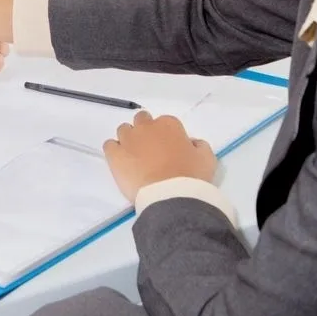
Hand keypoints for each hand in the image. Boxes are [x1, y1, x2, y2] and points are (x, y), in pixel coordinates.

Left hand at [102, 111, 217, 202]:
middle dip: (145, 132)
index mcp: (169, 124)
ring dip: (129, 139)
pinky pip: (109, 145)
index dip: (167, 136)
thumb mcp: (207, 159)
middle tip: (150, 151)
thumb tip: (192, 143)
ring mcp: (128, 139)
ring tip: (134, 157)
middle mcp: (146, 127)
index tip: (169, 149)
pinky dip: (114, 151)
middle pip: (142, 120)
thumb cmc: (191, 176)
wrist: (170, 195)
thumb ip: (199, 146)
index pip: (165, 123)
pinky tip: (121, 162)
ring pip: (124, 130)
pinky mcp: (114, 154)